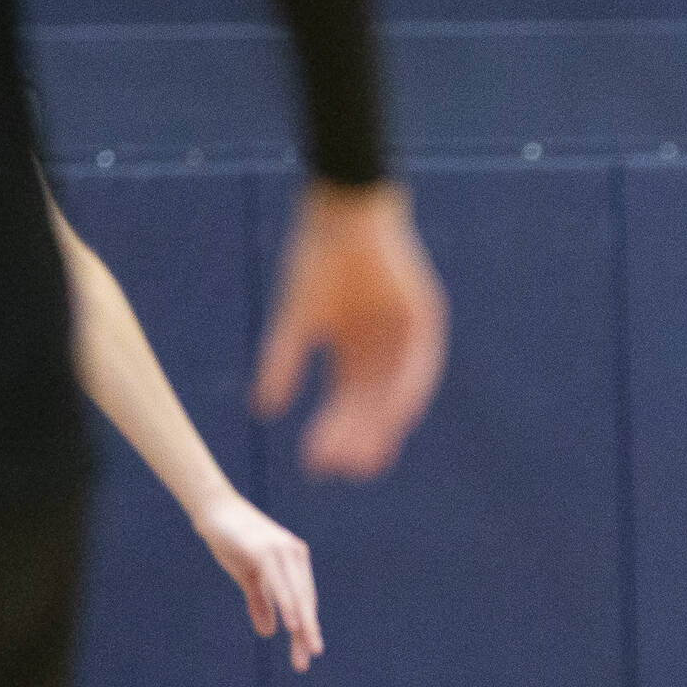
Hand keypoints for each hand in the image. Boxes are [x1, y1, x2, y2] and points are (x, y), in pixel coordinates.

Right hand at [194, 495, 323, 672]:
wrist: (214, 509)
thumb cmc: (232, 541)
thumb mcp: (248, 577)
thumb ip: (260, 602)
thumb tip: (269, 632)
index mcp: (295, 562)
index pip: (305, 600)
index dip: (306, 627)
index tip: (307, 653)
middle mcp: (295, 555)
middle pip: (305, 600)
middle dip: (307, 631)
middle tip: (309, 658)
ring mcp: (282, 551)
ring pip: (297, 594)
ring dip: (302, 623)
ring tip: (308, 647)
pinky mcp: (265, 550)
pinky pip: (280, 582)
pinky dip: (287, 604)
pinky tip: (292, 623)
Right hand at [253, 180, 447, 479]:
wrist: (344, 216)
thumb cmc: (316, 262)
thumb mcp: (297, 320)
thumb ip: (282, 363)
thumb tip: (261, 412)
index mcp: (352, 356)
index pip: (344, 406)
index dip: (331, 435)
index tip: (315, 466)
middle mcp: (381, 354)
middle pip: (370, 408)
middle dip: (357, 439)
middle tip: (344, 470)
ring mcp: (405, 341)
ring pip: (395, 395)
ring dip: (383, 426)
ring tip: (368, 456)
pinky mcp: (425, 323)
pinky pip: (419, 367)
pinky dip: (407, 391)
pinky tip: (395, 417)